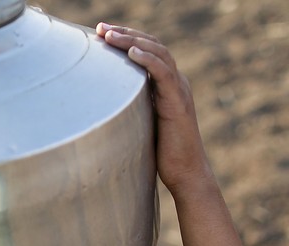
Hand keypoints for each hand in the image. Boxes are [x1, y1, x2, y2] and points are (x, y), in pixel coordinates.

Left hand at [97, 24, 213, 196]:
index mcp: (167, 84)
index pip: (149, 50)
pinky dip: (148, 60)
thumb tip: (104, 103)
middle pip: (152, 46)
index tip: (103, 32)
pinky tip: (131, 53)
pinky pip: (164, 74)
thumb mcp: (142, 122)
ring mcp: (179, 91)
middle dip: (126, 33)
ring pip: (158, 54)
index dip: (127, 38)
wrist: (186, 174)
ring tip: (110, 35)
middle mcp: (176, 82)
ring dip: (132, 41)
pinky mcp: (178, 103)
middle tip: (101, 28)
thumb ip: (132, 106)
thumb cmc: (162, 153)